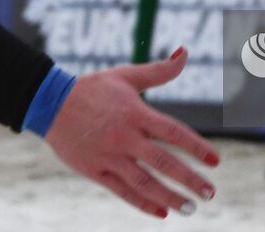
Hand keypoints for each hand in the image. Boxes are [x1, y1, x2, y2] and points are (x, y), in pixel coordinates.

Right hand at [45, 47, 219, 218]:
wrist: (50, 103)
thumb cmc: (93, 88)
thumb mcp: (125, 75)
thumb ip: (159, 70)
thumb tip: (185, 52)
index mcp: (135, 113)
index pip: (173, 133)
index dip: (196, 147)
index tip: (215, 161)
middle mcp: (124, 137)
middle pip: (163, 162)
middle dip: (189, 179)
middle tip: (211, 192)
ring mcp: (109, 156)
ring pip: (144, 182)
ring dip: (170, 197)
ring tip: (191, 208)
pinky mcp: (95, 171)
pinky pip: (122, 191)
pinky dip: (143, 204)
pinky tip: (162, 212)